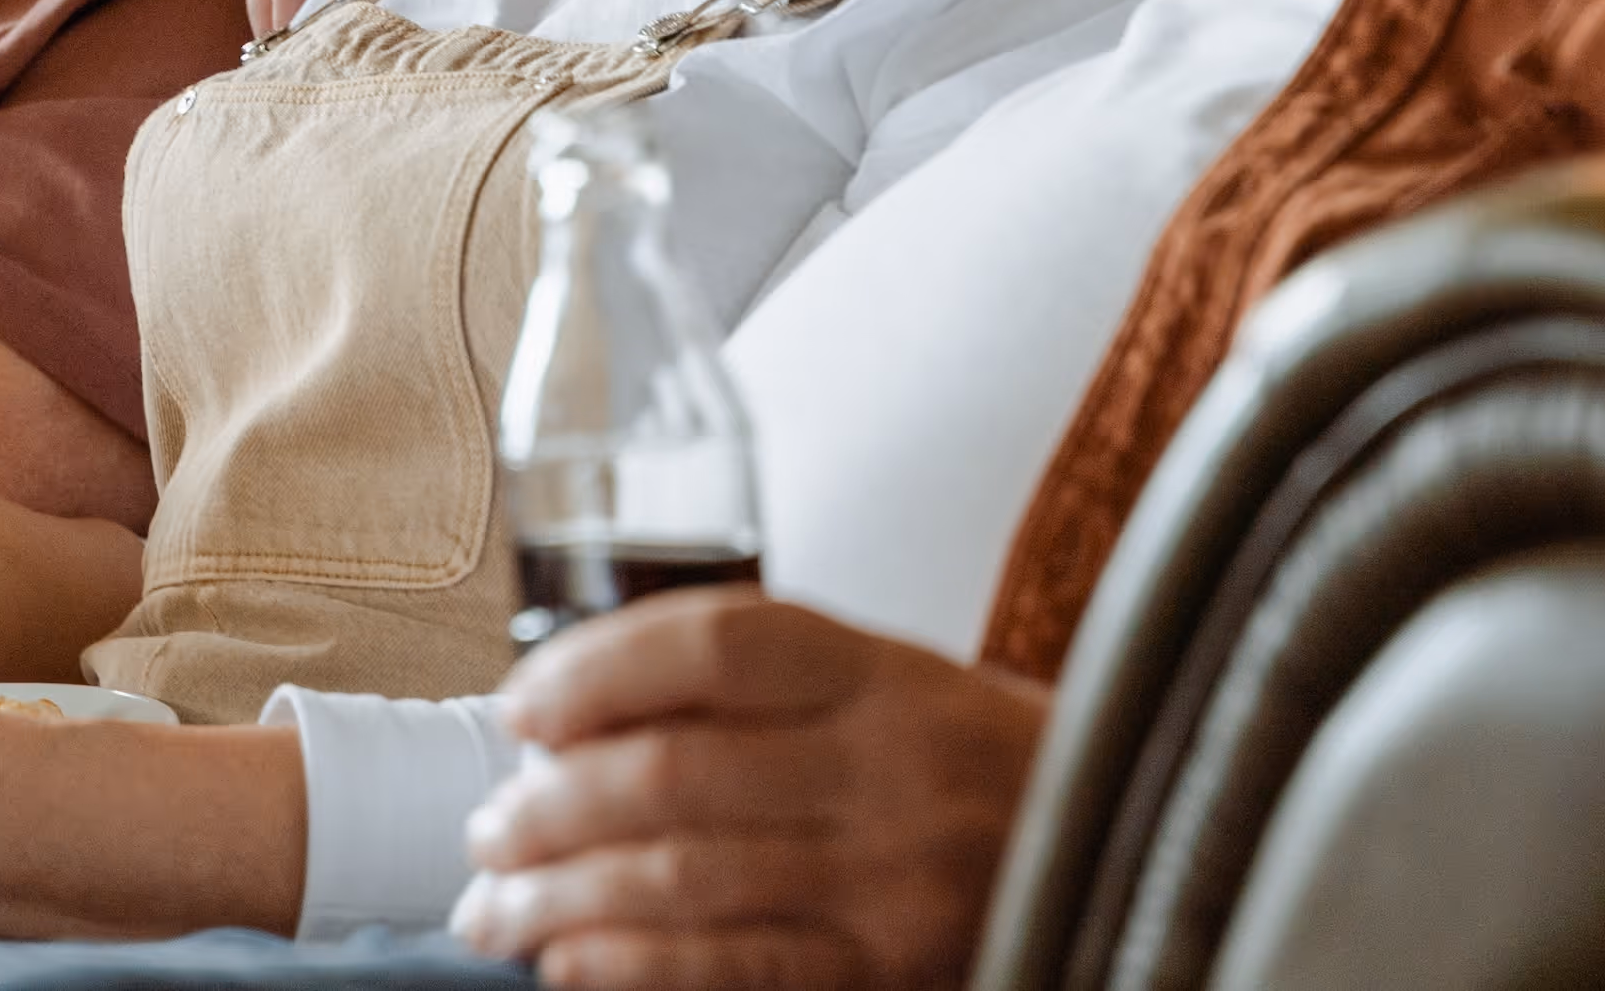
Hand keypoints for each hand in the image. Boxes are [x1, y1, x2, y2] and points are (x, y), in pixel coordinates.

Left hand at [452, 593, 1049, 990]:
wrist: (1120, 845)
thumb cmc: (965, 761)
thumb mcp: (888, 687)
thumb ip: (759, 691)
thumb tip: (572, 721)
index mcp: (883, 672)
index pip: (716, 647)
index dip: (596, 670)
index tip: (518, 705)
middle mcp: (891, 766)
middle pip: (677, 773)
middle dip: (549, 807)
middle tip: (483, 831)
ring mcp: (895, 877)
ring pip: (687, 880)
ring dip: (563, 897)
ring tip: (495, 908)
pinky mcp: (891, 969)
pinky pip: (737, 971)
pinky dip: (635, 969)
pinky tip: (570, 965)